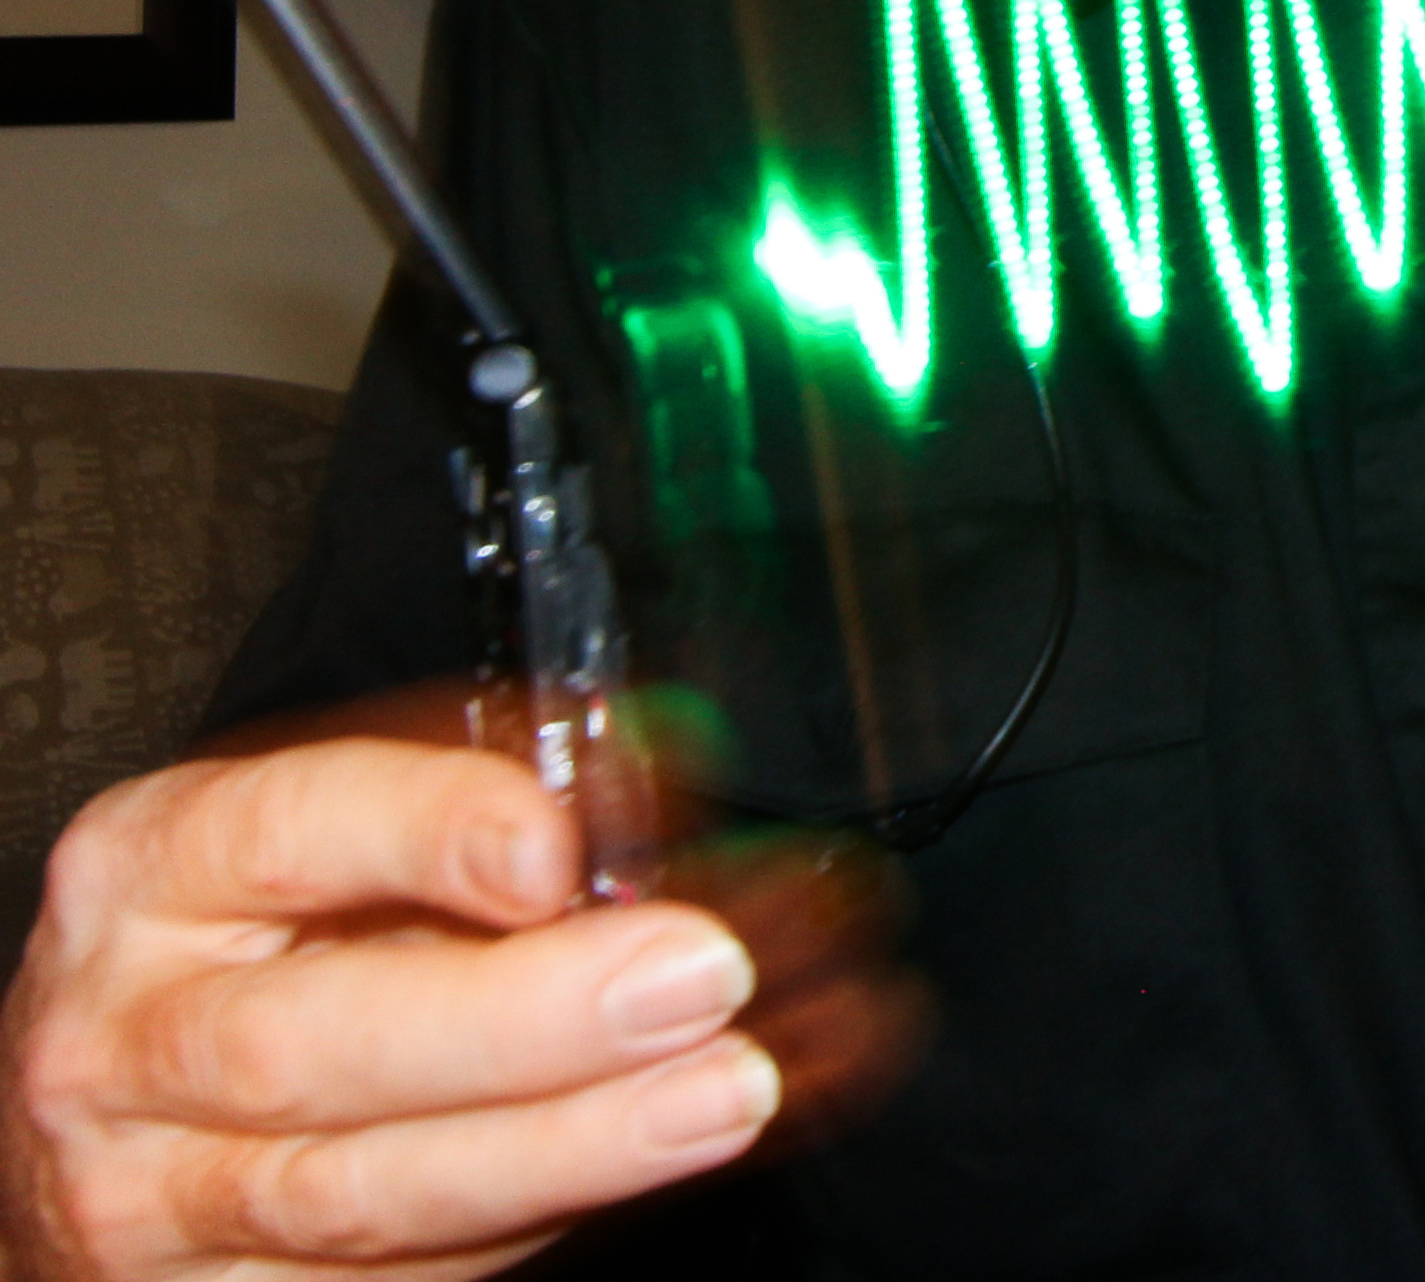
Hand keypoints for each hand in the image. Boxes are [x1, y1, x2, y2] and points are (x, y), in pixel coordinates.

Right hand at [0, 728, 914, 1280]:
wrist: (119, 1091)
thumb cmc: (254, 922)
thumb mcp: (339, 820)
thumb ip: (484, 799)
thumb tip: (663, 772)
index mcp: (152, 868)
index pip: (290, 833)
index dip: (434, 832)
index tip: (561, 848)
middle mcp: (127, 1041)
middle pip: (318, 1048)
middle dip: (530, 1022)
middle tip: (699, 975)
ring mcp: (156, 1199)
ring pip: (364, 1193)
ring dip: (572, 1144)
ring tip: (725, 1090)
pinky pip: (401, 1277)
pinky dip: (556, 1211)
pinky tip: (666, 1150)